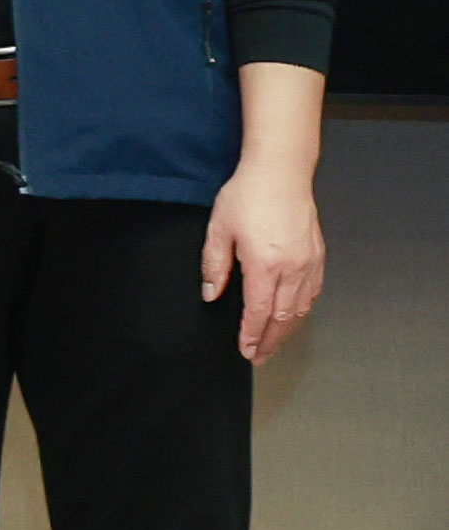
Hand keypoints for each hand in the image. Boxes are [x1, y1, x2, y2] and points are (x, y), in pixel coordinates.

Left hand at [206, 158, 325, 361]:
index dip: (252, 335)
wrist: (281, 172)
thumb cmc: (248, 195)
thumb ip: (215, 265)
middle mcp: (291, 268)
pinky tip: (293, 316)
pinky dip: (303, 310)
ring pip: (301, 307)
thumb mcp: (219, 229)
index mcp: (264, 264)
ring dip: (287, 329)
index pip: (258, 312)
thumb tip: (211, 294)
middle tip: (259, 357)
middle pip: (282, 316)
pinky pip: (313, 291)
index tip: (246, 350)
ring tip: (275, 344)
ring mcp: (308, 262)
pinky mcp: (317, 254)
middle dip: (270, 340)